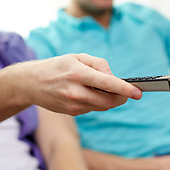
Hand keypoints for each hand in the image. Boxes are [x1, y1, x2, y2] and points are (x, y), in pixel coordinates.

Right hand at [10, 53, 141, 115]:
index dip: (125, 89)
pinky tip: (89, 93)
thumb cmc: (57, 66)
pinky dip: (97, 102)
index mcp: (77, 73)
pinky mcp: (71, 112)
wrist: (31, 83)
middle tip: (128, 91)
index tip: (138, 92)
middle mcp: (75, 92)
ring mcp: (72, 105)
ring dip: (109, 99)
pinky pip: (92, 109)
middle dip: (122, 97)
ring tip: (104, 88)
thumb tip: (114, 77)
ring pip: (102, 106)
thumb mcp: (77, 57)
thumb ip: (99, 64)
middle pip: (109, 101)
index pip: (107, 84)